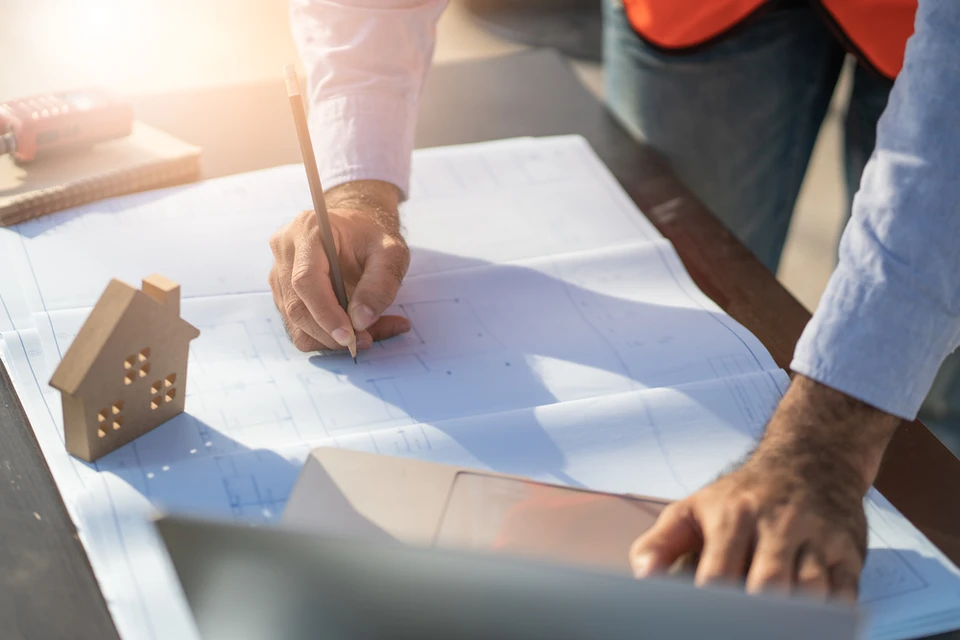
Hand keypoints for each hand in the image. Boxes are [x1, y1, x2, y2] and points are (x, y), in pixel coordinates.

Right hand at [269, 180, 411, 351]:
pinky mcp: (282, 294)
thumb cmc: (373, 238)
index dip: (325, 313)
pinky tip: (354, 329)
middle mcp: (284, 251)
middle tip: (364, 341)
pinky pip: (299, 327)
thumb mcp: (391, 253)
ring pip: (295, 323)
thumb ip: (381, 284)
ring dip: (330, 339)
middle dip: (329, 333)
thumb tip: (361, 321)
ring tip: (368, 333)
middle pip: (296, 307)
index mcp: (306, 231)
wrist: (356, 230)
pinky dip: (326, 337)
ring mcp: (279, 274)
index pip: (306, 280)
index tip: (350, 336)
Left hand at [629, 375, 900, 601]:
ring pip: (812, 592)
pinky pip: (846, 595)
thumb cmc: (743, 495)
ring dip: (795, 620)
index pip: (719, 570)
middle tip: (737, 628)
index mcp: (734, 514)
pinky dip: (833, 619)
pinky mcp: (849, 552)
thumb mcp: (695, 507)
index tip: (700, 621)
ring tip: (772, 628)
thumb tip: (642, 576)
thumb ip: (661, 541)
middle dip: (755, 616)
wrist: (811, 458)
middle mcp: (778, 523)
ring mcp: (818, 537)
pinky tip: (814, 628)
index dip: (710, 605)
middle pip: (769, 583)